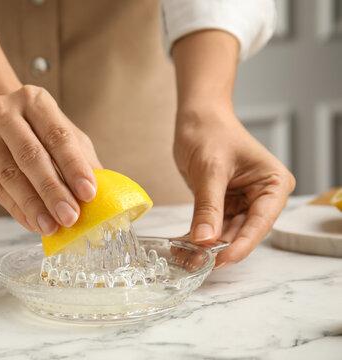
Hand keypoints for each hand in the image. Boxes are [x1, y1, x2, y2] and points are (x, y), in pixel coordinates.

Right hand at [0, 85, 101, 234]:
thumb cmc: (34, 125)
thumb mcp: (61, 129)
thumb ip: (81, 156)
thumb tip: (103, 191)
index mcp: (34, 101)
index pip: (57, 135)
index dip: (73, 165)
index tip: (88, 193)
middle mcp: (5, 113)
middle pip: (30, 156)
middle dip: (52, 190)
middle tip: (70, 216)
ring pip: (9, 176)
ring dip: (32, 205)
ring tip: (51, 226)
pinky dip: (17, 209)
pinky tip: (33, 223)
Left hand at [173, 105, 295, 267]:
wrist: (197, 116)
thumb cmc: (211, 131)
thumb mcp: (210, 170)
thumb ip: (208, 206)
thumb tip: (204, 240)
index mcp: (273, 184)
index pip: (260, 223)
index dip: (241, 245)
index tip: (221, 261)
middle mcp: (262, 196)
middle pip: (242, 232)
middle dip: (218, 249)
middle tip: (195, 263)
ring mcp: (242, 201)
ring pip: (225, 232)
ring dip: (204, 246)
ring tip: (183, 258)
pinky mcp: (223, 203)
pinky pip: (211, 225)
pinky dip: (197, 235)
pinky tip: (181, 246)